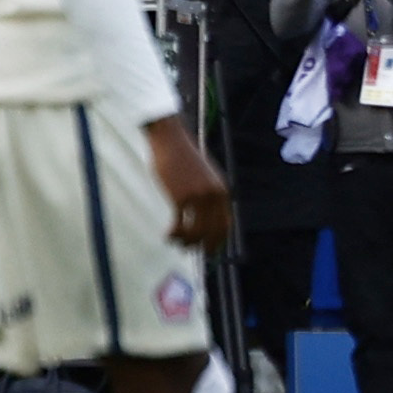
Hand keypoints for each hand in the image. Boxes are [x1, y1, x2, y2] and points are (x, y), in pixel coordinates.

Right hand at [146, 118, 231, 251]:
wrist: (170, 141)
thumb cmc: (183, 158)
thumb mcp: (205, 176)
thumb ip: (209, 193)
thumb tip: (206, 214)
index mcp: (222, 191)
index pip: (225, 224)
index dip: (218, 241)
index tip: (209, 250)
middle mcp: (213, 196)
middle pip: (212, 231)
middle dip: (202, 246)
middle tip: (190, 251)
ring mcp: (197, 197)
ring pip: (195, 231)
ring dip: (185, 242)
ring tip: (175, 242)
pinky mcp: (180, 197)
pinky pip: (179, 224)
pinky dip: (174, 234)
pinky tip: (167, 235)